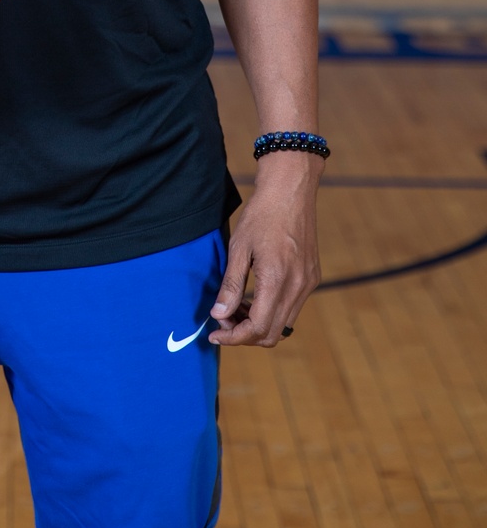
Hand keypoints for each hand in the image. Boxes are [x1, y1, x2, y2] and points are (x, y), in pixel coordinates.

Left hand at [208, 150, 322, 347]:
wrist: (290, 190)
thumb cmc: (261, 214)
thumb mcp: (238, 247)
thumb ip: (231, 285)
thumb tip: (219, 315)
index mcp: (277, 280)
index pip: (256, 328)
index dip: (234, 337)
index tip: (215, 333)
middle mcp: (297, 287)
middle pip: (271, 334)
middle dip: (244, 334)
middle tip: (222, 320)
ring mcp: (308, 283)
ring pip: (283, 324)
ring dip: (258, 324)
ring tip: (235, 308)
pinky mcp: (311, 277)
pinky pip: (291, 308)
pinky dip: (271, 311)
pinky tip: (253, 297)